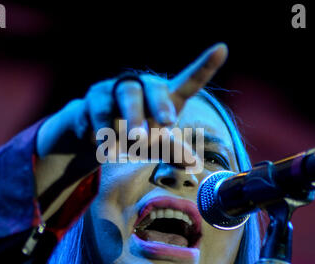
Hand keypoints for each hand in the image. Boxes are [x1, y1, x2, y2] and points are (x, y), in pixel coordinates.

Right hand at [36, 43, 227, 159]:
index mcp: (162, 96)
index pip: (187, 81)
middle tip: (167, 125)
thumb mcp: (155, 144)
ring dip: (128, 120)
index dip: (204, 66)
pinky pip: (95, 113)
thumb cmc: (134, 134)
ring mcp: (114, 90)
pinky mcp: (91, 101)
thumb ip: (172, 151)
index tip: (222, 48)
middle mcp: (140, 87)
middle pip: (151, 88)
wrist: (93, 131)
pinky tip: (101, 145)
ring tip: (131, 144)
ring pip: (123, 97)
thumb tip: (194, 165)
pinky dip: (100, 131)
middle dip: (158, 106)